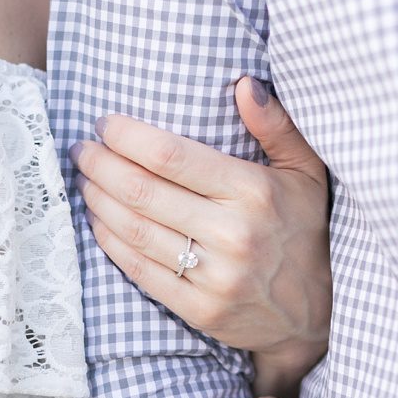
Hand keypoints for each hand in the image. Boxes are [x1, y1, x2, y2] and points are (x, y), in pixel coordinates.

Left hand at [78, 77, 330, 397]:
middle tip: (82, 151)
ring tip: (84, 180)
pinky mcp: (199, 309)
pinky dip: (110, 242)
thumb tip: (243, 84)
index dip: (126, 137)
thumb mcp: (306, 172)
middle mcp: (233, 233)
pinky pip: (139, 270)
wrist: (315, 313)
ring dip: (98, 201)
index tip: (104, 125)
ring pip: (134, 230)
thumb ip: (277, 125)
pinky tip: (98, 221)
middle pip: (141, 191)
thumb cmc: (303, 229)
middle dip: (100, 165)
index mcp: (254, 191)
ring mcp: (215, 275)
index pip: (170, 156)